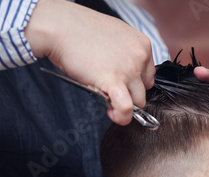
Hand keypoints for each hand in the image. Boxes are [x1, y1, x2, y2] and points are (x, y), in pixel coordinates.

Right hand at [26, 0, 154, 124]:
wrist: (60, 26)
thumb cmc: (81, 31)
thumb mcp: (116, 36)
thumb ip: (127, 54)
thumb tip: (128, 75)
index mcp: (142, 45)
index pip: (149, 75)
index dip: (134, 82)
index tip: (122, 83)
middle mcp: (140, 57)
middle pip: (144, 89)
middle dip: (129, 93)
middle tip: (111, 89)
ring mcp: (129, 70)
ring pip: (139, 101)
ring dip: (124, 105)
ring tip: (108, 99)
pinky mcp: (114, 81)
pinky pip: (127, 109)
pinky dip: (122, 117)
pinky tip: (112, 113)